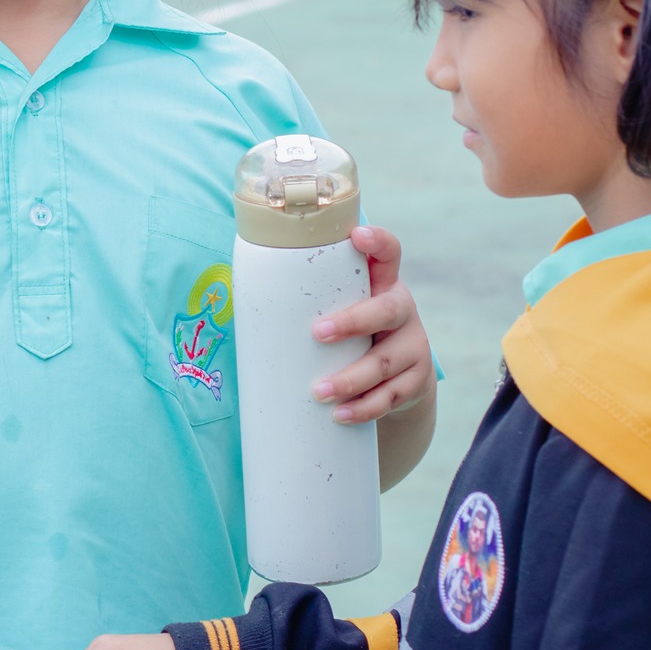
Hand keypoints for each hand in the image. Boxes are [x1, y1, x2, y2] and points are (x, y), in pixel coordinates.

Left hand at [314, 225, 433, 424]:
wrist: (399, 375)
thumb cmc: (352, 331)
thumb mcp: (340, 306)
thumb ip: (308, 295)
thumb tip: (234, 288)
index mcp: (382, 283)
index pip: (389, 253)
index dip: (378, 242)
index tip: (358, 234)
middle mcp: (402, 310)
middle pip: (386, 310)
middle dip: (352, 322)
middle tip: (317, 333)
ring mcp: (413, 346)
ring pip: (385, 362)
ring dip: (351, 378)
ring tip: (319, 391)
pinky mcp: (416, 380)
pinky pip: (392, 397)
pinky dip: (365, 407)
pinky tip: (340, 415)